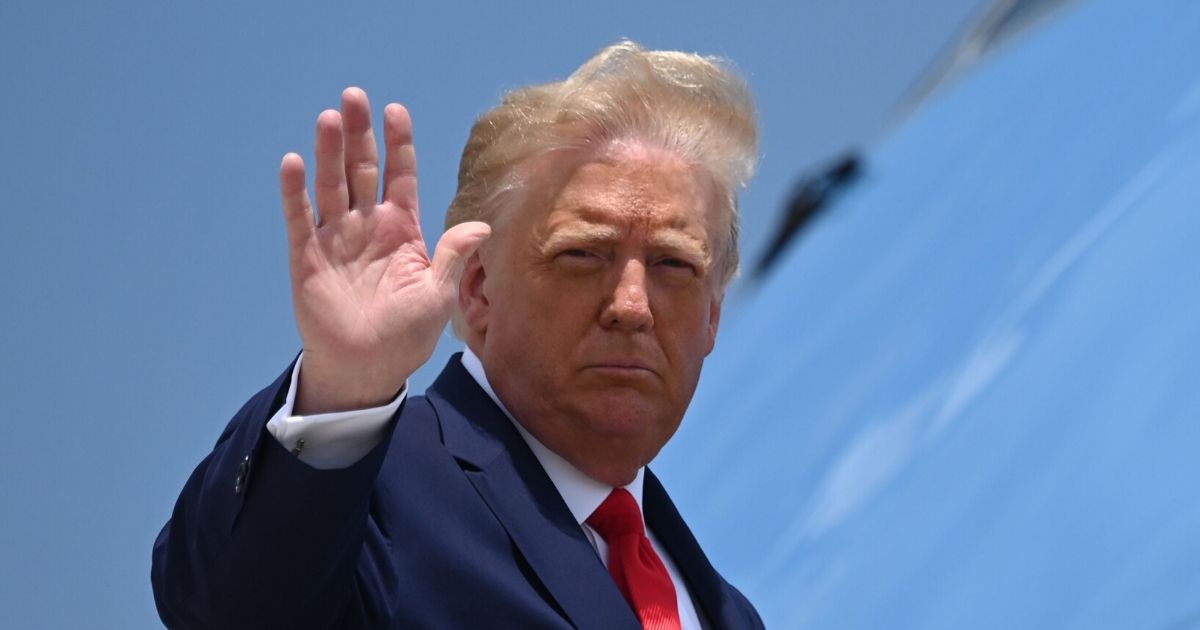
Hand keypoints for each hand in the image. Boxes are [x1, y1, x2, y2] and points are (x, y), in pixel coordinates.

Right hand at [279, 88, 489, 413]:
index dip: (398, 144)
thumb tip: (481, 225)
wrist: (366, 370)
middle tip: (354, 96)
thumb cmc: (406, 336)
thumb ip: (452, 256)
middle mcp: (368, 227)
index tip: (395, 110)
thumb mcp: (437, 296)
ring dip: (329, 153)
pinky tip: (295, 162)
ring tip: (329, 118)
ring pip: (332, 186)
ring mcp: (336, 239)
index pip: (400, 177)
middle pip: (363, 170)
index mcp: (402, 231)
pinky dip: (296, 191)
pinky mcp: (307, 258)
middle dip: (359, 134)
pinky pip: (300, 219)